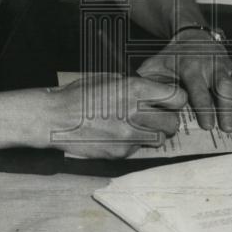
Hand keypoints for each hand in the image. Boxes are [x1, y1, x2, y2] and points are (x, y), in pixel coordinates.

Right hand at [48, 73, 187, 158]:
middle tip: (158, 117)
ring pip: (160, 139)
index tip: (170, 100)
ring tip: (140, 127)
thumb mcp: (108, 79)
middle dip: (168, 120)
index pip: (177, 98)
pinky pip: (138, 149)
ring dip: (154, 134)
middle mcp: (136, 113)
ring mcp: (129, 136)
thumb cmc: (79, 95)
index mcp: (135, 89)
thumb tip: (153, 91)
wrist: (55, 118)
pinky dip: (133, 143)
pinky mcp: (120, 152)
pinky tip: (119, 135)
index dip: (176, 99)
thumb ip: (134, 86)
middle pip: (173, 122)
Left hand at [137, 31, 231, 132]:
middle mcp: (213, 67)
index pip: (198, 87)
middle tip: (228, 127)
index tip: (206, 124)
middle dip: (227, 107)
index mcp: (191, 67)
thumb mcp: (155, 66)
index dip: (202, 105)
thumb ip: (148, 83)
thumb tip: (139, 101)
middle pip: (224, 86)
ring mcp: (229, 68)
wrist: (189, 36)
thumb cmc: (171, 58)